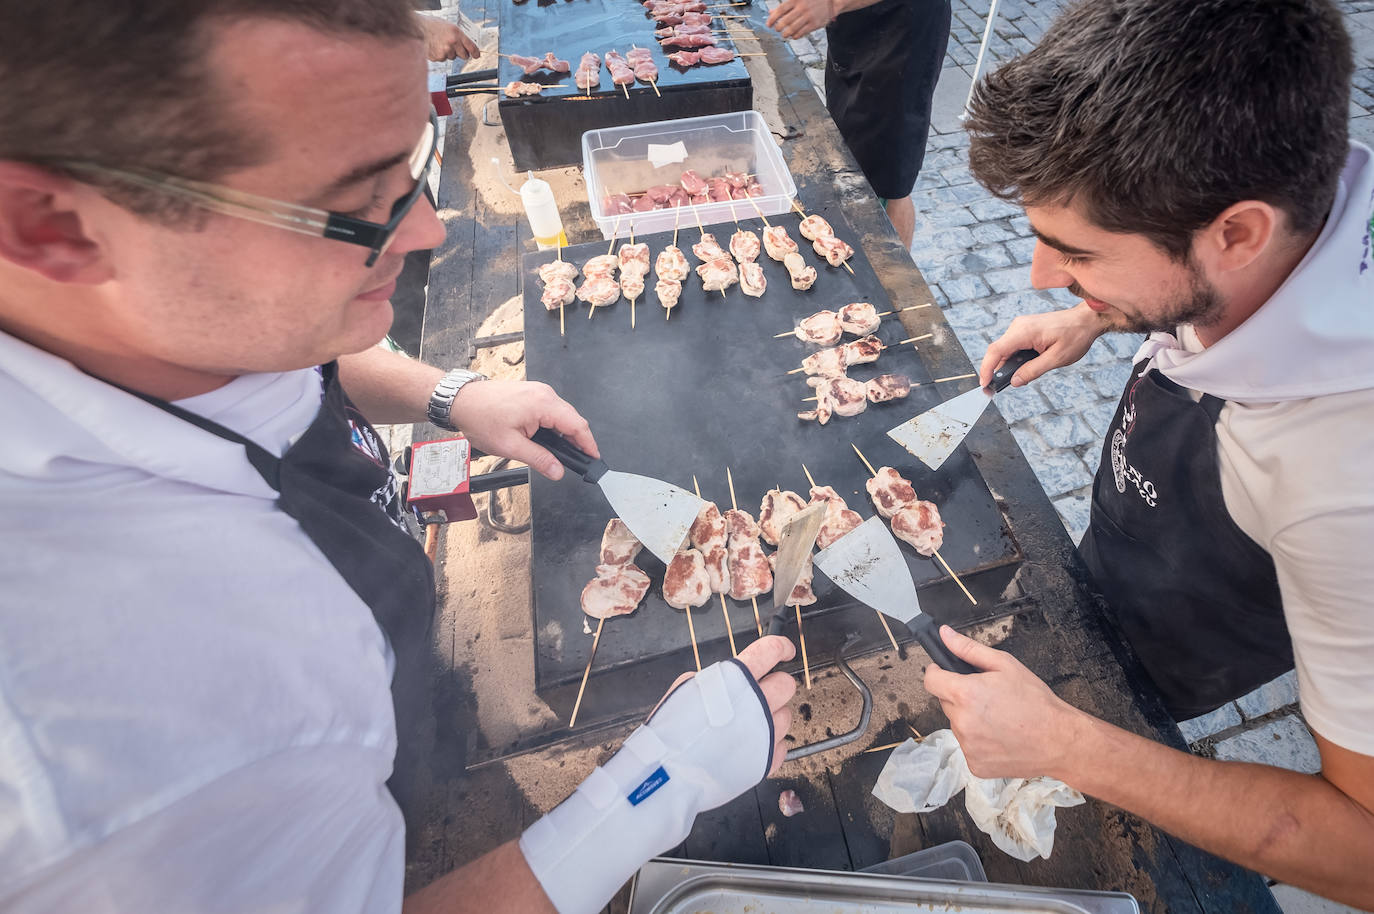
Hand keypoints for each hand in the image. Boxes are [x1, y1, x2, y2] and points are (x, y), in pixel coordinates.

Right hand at [417, 13, 478, 60]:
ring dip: (449, 53)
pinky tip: (436, 47)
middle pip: (464, 55)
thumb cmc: (434, 25)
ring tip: (441, 43)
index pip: (471, 46)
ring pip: (452, 57)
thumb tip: (468, 47)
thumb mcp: (450, 27)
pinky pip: (443, 59)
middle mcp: (452, 43)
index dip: (475, 52)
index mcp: (456, 33)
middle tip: (453, 45)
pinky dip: (440, 54)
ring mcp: (445, 51)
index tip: (476, 55)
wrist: (419, 28)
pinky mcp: (438, 57)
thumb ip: (460, 37)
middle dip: (461, 52)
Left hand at [449, 380, 597, 480]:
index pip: (577, 425)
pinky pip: (551, 409)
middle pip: (572, 419)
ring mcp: (538, 391)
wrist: (462, 400)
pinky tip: (549, 439)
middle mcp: (544, 394)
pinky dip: (555, 425)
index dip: (588, 444)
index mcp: (543, 404)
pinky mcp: (531, 393)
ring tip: (562, 454)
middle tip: (577, 461)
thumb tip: (558, 470)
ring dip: (565, 433)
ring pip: (562, 414)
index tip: (593, 457)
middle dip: (578, 441)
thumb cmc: (480, 418)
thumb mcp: (511, 446)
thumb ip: (539, 459)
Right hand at [655, 635, 797, 773]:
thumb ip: (715, 679)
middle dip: (775, 686)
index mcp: (736, 679)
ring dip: (771, 717)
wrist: (668, 773)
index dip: (781, 647)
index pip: (771, 651)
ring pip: (786, 716)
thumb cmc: (670, 732)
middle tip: (759, 694)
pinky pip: (781, 746)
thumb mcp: (685, 687)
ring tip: (746, 726)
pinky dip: (768, 745)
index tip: (784, 651)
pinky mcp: (767, 760)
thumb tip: (726, 680)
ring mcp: (765, 733)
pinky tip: (748, 746)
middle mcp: (757, 703)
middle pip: (787, 684)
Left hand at [765, 0, 834, 38]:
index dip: (772, 18)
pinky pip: (801, 33)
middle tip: (777, 29)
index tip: (768, 24)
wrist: (831, 1)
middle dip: (778, 27)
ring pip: (792, 29)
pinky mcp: (814, 24)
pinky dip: (795, 36)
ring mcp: (808, 16)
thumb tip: (771, 12)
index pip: (780, 10)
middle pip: (785, 21)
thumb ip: (784, 5)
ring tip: (784, 34)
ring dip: (785, 34)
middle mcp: (802, 8)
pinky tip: (793, 35)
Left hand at [923, 625, 1083, 779]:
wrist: (1059, 741)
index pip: (931, 680)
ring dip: (969, 720)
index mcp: (965, 694)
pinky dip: (979, 741)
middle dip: (960, 697)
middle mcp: (961, 722)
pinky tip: (1000, 737)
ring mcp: (967, 746)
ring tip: (998, 719)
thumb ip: (969, 649)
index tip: (946, 673)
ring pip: (957, 725)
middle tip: (988, 697)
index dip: (937, 673)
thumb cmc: (1035, 701)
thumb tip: (944, 634)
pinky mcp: (975, 765)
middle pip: (946, 703)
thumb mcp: (1005, 665)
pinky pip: (968, 747)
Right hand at [978, 302, 1106, 387]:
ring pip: (1005, 349)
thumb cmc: (1075, 336)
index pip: (996, 351)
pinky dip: (1014, 358)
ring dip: (1008, 365)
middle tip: (998, 389)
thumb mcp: (1056, 359)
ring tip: (1018, 378)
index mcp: (1024, 332)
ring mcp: (1021, 326)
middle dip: (996, 371)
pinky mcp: (1025, 329)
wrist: (1086, 320)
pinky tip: (1024, 367)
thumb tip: (1015, 381)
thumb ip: (1033, 371)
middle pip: (998, 351)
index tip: (985, 384)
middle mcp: (1018, 326)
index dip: (986, 369)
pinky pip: (1013, 345)